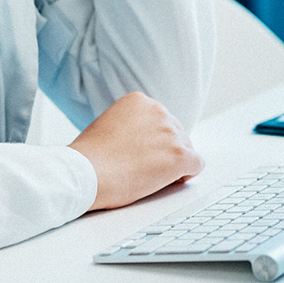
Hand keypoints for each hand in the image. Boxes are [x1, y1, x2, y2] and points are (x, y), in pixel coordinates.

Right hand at [72, 92, 202, 210]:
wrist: (86, 173)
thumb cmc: (89, 157)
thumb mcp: (107, 125)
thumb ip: (129, 126)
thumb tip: (143, 142)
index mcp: (139, 101)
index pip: (160, 119)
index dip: (154, 139)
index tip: (144, 153)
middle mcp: (159, 111)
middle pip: (176, 132)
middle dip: (166, 150)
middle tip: (148, 168)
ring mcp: (171, 133)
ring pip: (187, 148)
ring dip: (175, 163)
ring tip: (153, 177)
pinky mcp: (179, 156)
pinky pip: (197, 164)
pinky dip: (188, 174)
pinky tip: (172, 181)